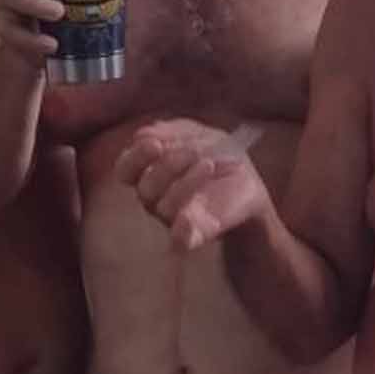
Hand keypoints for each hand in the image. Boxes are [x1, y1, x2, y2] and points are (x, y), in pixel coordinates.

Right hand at [110, 119, 269, 251]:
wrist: (248, 189)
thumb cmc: (219, 159)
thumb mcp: (199, 137)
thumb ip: (172, 133)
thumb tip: (143, 136)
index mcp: (150, 172)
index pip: (125, 169)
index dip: (135, 157)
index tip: (154, 144)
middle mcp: (155, 198)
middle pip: (145, 187)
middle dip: (169, 165)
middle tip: (193, 151)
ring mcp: (172, 219)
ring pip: (163, 207)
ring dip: (185, 184)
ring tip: (209, 165)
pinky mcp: (191, 238)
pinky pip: (180, 240)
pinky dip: (183, 230)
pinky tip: (188, 218)